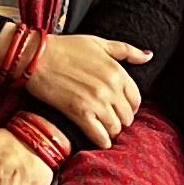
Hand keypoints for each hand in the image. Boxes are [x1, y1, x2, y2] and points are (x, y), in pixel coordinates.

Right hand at [15, 31, 149, 148]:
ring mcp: (96, 102)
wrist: (34, 56)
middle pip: (127, 116)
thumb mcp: (98, 43)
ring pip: (115, 128)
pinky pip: (100, 136)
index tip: (121, 108)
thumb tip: (148, 55)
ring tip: (102, 128)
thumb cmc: (65, 48)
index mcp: (117, 71)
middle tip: (109, 119)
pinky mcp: (79, 113)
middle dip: (120, 119)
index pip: (136, 99)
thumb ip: (126, 50)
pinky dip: (102, 141)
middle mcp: (110, 88)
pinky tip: (99, 139)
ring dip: (110, 130)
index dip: (130, 106)